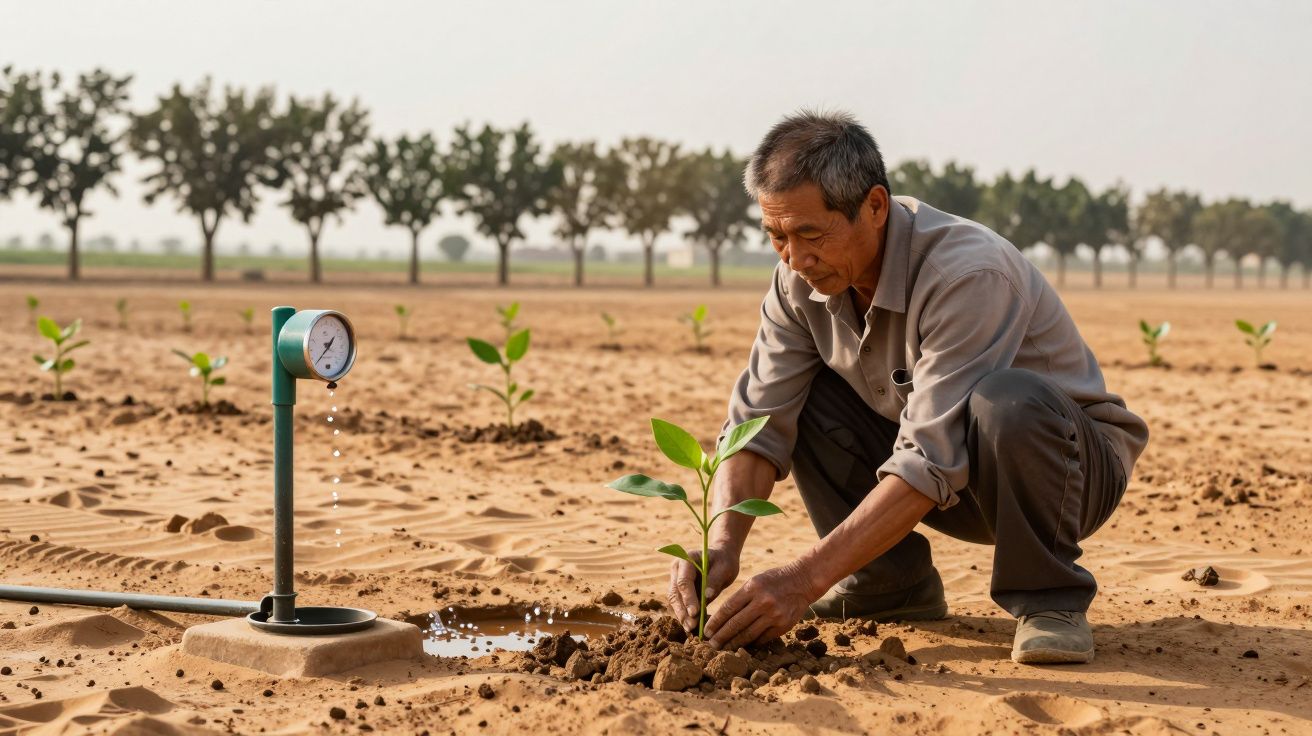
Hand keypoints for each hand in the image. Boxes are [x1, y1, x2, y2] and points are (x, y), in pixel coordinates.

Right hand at [669, 547, 739, 633]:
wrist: (721, 558)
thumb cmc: (724, 561)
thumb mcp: (725, 568)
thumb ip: (715, 580)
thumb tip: (706, 596)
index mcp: (686, 559)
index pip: (683, 581)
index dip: (688, 598)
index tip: (695, 612)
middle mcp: (677, 569)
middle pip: (675, 592)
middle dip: (682, 610)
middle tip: (692, 626)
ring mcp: (675, 579)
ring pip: (674, 600)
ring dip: (682, 615)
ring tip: (691, 628)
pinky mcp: (679, 590)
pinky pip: (679, 603)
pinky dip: (685, 614)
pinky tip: (692, 625)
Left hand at [704, 561, 819, 649]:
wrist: (804, 581)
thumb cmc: (774, 580)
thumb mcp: (755, 581)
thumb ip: (741, 598)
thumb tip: (722, 619)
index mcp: (753, 588)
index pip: (728, 608)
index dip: (715, 622)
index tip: (705, 631)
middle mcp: (763, 602)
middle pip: (736, 624)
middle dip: (721, 636)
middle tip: (710, 645)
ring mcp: (774, 615)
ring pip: (748, 634)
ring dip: (734, 643)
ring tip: (724, 648)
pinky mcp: (783, 625)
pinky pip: (762, 638)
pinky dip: (751, 643)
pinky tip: (743, 646)